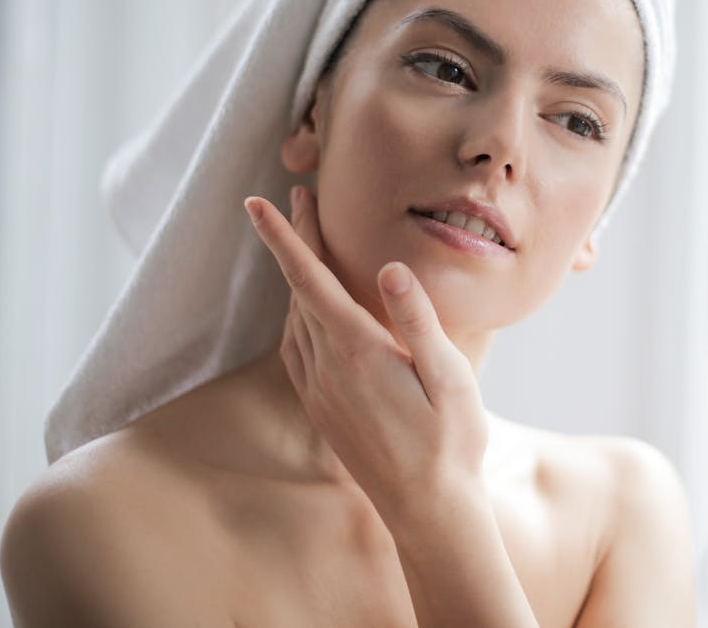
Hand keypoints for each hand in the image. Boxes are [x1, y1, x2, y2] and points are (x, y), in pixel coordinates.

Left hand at [245, 186, 488, 518]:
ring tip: (305, 242)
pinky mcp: (320, 408)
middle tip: (297, 197)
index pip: (310, 281)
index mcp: (358, 353)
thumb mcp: (450, 378)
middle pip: (298, 291)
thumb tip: (392, 267)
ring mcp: (319, 391)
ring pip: (294, 318)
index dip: (283, 238)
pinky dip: (297, 313)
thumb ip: (419, 321)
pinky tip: (309, 308)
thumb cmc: (451, 442)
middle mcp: (327, 369)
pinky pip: (296, 348)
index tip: (256, 203)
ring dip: (295, 277)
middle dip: (294, 241)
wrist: (428, 510)